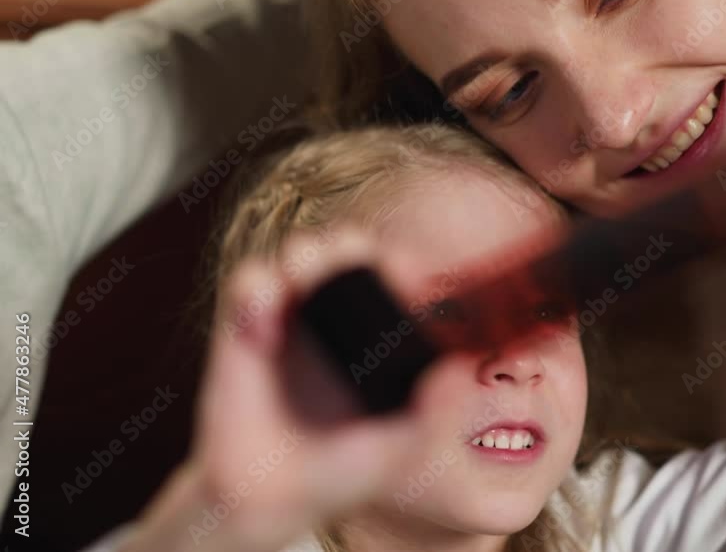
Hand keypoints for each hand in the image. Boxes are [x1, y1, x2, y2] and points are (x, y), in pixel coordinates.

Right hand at [126, 229, 445, 551]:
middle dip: (348, 245)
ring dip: (305, 253)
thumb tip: (461, 373)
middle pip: (347, 251)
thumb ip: (431, 416)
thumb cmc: (341, 473)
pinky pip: (249, 283)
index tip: (407, 269)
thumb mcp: (397, 450)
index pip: (394, 278)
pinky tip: (263, 324)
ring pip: (299, 254)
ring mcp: (291, 320)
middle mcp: (338, 323)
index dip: (401, 263)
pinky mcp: (245, 328)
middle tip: (350, 259)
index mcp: (380, 339)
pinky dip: (256, 288)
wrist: (269, 498)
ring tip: (305, 277)